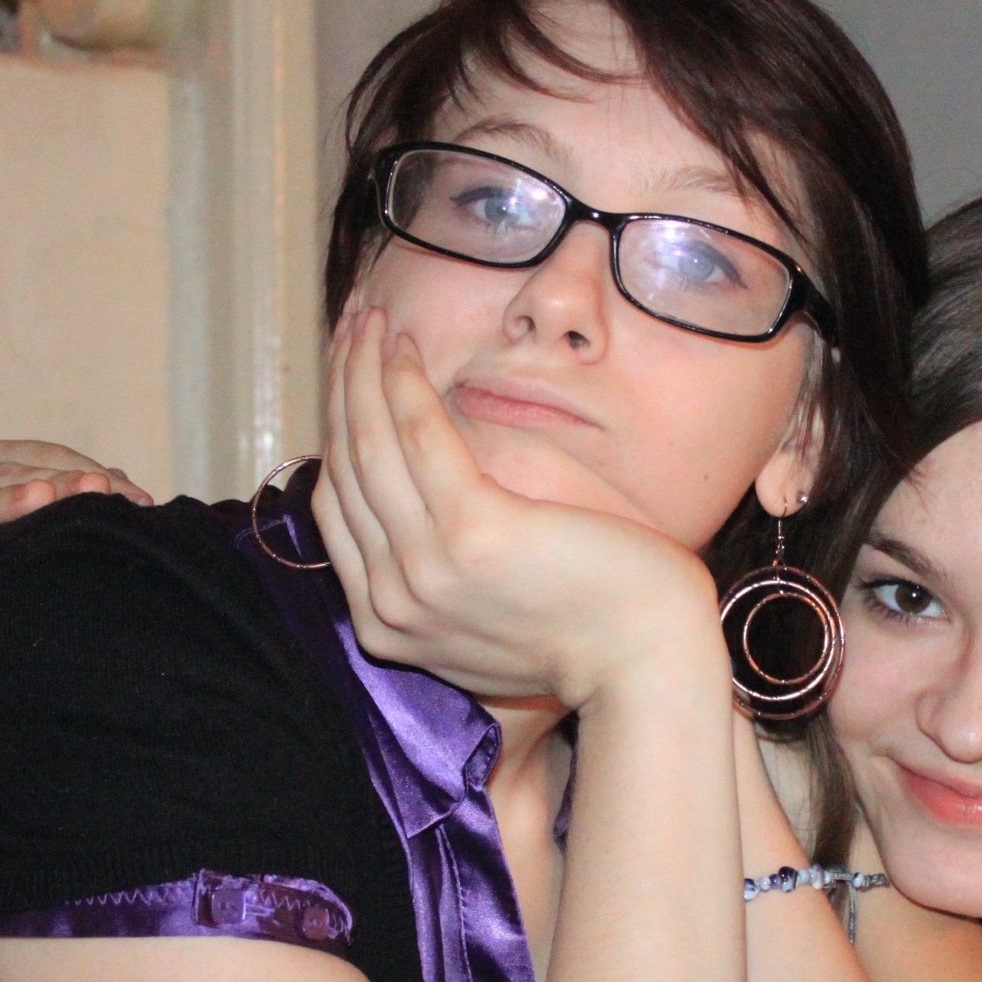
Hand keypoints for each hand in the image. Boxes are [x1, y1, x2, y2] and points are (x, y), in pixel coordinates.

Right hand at [0, 439, 152, 641]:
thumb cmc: (6, 579)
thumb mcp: (40, 534)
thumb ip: (73, 504)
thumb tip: (126, 486)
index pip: (19, 457)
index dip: (66, 464)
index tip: (112, 482)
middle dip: (49, 480)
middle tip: (96, 488)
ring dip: (5, 502)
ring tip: (44, 496)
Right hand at [310, 311, 719, 711]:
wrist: (645, 662)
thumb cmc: (586, 627)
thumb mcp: (486, 614)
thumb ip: (438, 575)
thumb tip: (415, 508)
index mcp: (387, 626)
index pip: (338, 510)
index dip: (337, 432)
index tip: (347, 378)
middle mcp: (391, 605)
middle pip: (344, 472)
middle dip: (341, 389)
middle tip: (352, 330)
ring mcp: (425, 574)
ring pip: (369, 447)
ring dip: (364, 369)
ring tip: (372, 319)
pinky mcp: (472, 534)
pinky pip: (420, 439)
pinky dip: (404, 384)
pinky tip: (406, 343)